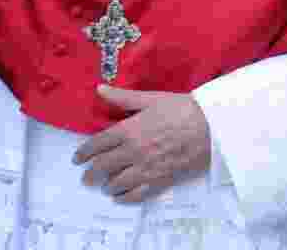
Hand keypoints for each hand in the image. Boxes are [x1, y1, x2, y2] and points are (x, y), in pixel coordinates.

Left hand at [72, 85, 210, 202]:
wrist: (209, 126)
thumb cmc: (180, 108)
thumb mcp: (149, 99)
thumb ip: (122, 97)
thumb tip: (100, 89)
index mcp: (127, 129)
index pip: (97, 144)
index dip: (84, 153)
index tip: (77, 159)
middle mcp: (132, 150)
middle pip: (103, 166)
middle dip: (90, 173)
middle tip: (85, 176)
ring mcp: (145, 167)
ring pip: (117, 182)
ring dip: (106, 185)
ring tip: (103, 186)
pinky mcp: (159, 179)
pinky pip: (137, 194)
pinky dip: (125, 197)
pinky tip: (120, 196)